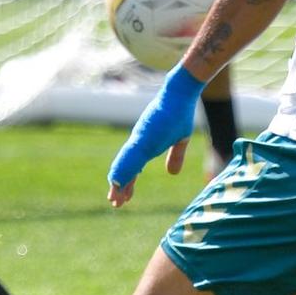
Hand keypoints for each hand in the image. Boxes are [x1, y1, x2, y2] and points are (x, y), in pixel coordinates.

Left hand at [107, 64, 207, 204]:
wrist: (182, 91)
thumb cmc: (181, 111)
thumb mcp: (180, 139)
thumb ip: (176, 156)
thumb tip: (172, 173)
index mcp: (145, 144)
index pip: (133, 168)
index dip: (127, 183)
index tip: (123, 199)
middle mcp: (139, 142)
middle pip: (126, 168)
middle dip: (120, 186)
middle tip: (114, 203)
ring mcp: (141, 138)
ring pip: (126, 163)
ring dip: (119, 180)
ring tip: (113, 197)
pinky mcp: (145, 134)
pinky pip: (132, 154)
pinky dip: (124, 168)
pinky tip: (116, 179)